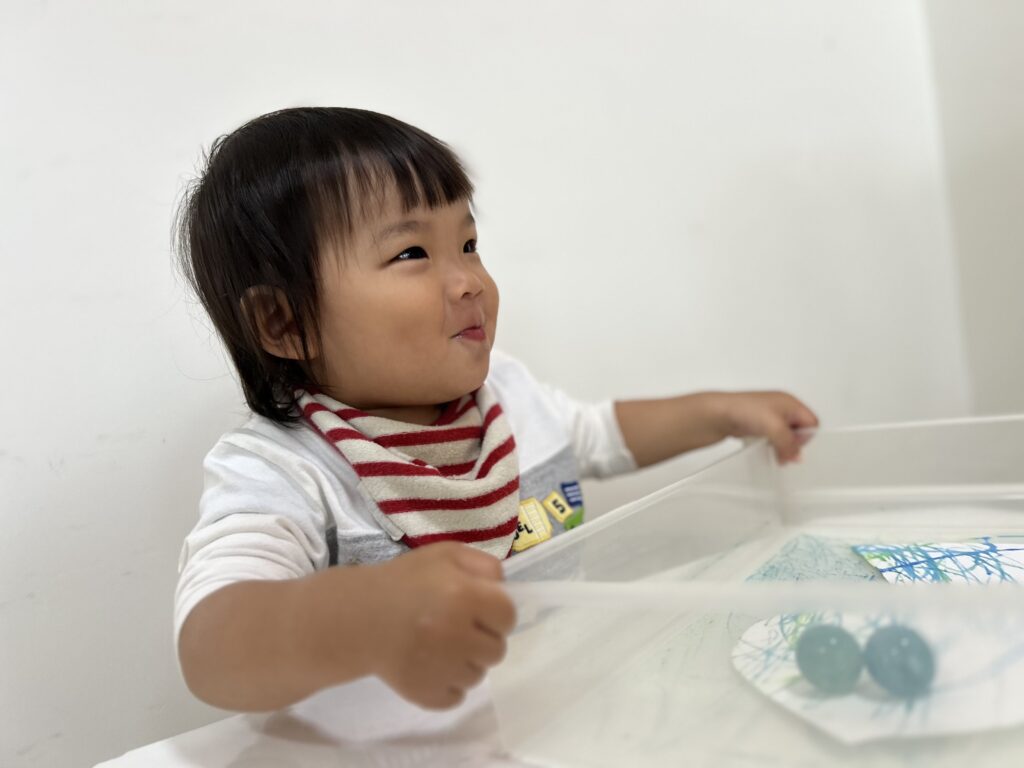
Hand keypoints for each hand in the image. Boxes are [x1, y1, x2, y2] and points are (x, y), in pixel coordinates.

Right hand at [365, 542, 515, 708]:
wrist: (359, 617)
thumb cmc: (406, 582)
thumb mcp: (445, 555)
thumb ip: (484, 566)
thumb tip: (505, 590)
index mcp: (463, 596)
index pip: (508, 616)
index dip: (496, 612)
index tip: (478, 610)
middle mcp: (455, 635)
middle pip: (497, 650)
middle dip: (482, 639)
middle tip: (457, 628)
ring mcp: (441, 669)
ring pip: (478, 676)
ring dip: (466, 662)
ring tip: (441, 646)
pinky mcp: (426, 694)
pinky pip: (458, 696)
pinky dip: (448, 684)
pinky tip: (432, 666)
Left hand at [716, 391, 818, 463]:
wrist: (719, 413)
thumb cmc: (744, 410)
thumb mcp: (776, 428)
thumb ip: (789, 444)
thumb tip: (795, 456)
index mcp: (790, 402)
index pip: (811, 422)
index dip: (805, 437)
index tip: (793, 446)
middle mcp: (781, 407)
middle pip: (799, 430)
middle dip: (793, 444)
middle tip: (784, 452)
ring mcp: (769, 415)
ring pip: (784, 435)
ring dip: (781, 446)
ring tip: (773, 451)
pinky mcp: (758, 424)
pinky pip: (772, 438)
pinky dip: (770, 445)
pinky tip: (763, 447)